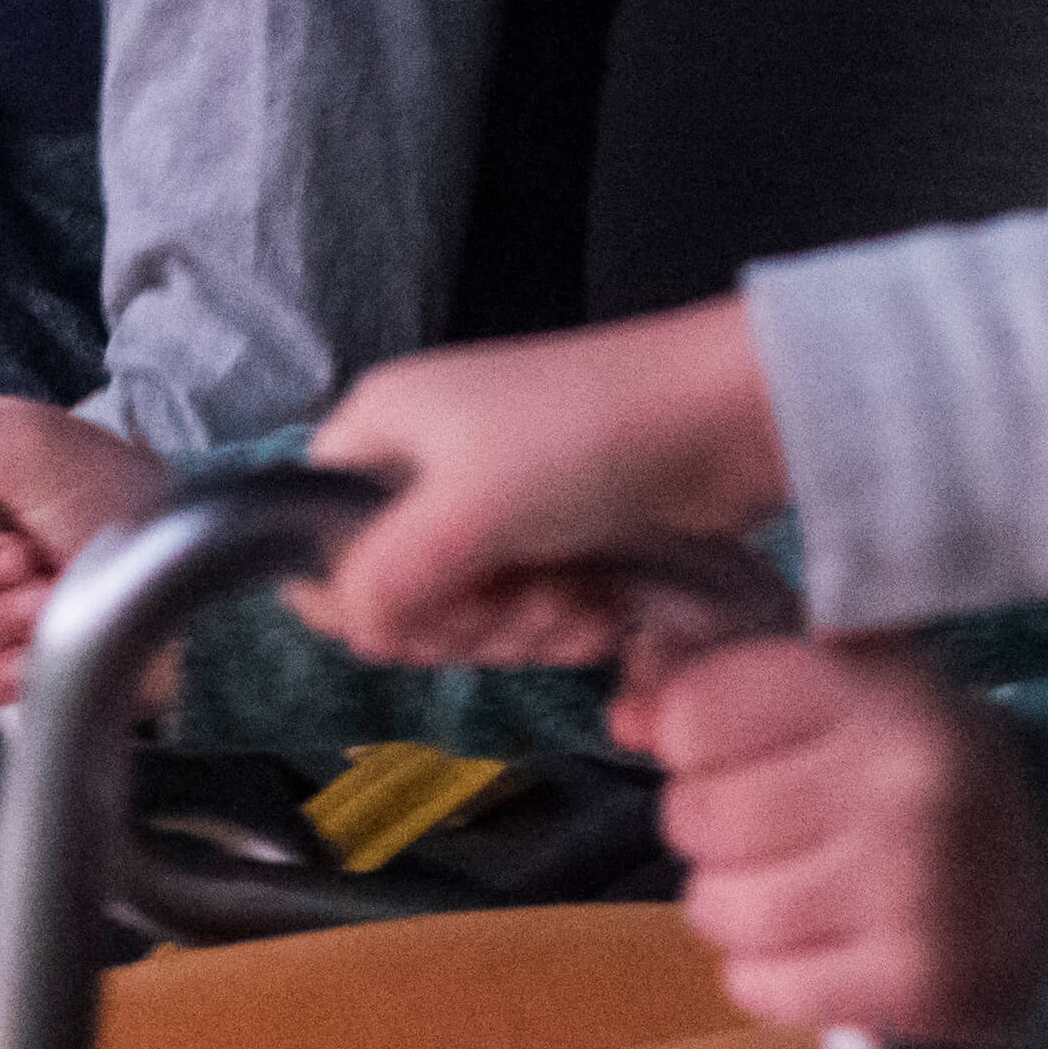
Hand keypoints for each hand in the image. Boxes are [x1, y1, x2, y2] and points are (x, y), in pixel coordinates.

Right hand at [306, 301, 783, 664]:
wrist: (730, 417)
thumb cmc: (588, 438)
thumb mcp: (465, 509)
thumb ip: (383, 578)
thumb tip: (350, 631)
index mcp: (381, 429)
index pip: (317, 534)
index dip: (358, 593)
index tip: (424, 614)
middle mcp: (426, 464)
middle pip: (395, 589)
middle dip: (465, 620)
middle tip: (522, 602)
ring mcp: (494, 502)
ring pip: (465, 611)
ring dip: (523, 628)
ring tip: (580, 600)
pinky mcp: (555, 535)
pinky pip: (525, 609)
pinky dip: (562, 622)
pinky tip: (605, 611)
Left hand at [620, 636, 1047, 1048]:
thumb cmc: (915, 773)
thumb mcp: (841, 692)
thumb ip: (722, 681)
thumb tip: (627, 715)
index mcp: (886, 693)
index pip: (700, 713)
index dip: (694, 736)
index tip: (733, 746)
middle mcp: (906, 787)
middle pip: (698, 815)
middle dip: (710, 825)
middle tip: (776, 826)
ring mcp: (917, 892)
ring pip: (716, 908)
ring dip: (732, 904)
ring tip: (798, 884)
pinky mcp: (918, 984)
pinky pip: (757, 987)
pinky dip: (769, 973)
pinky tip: (824, 941)